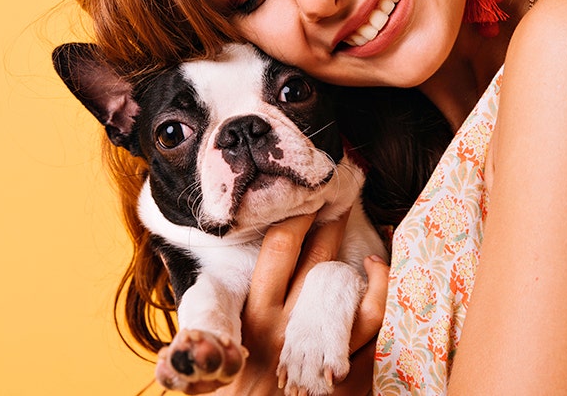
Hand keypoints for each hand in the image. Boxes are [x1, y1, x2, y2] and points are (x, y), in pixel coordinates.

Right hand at [165, 213, 387, 394]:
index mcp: (251, 320)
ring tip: (364, 232)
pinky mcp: (348, 372)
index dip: (295, 217)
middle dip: (330, 220)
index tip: (304, 198)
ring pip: (352, 289)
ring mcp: (321, 349)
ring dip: (362, 254)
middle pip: (317, 258)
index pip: (277, 251)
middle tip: (341, 194)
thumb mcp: (207, 373)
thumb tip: (184, 329)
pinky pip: (374, 324)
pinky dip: (382, 292)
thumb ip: (199, 346)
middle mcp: (288, 329)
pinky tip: (378, 272)